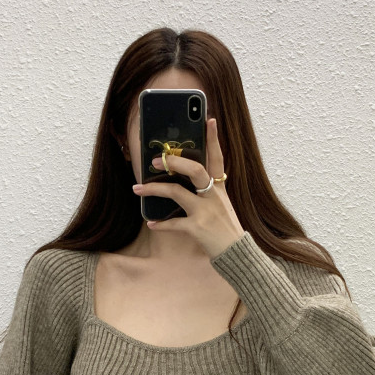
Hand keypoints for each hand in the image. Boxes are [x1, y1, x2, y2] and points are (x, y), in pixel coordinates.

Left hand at [132, 117, 245, 258]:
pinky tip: (151, 223)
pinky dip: (161, 224)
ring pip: (176, 193)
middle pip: (195, 170)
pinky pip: (174, 223)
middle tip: (155, 161)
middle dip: (173, 162)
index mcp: (219, 188)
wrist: (237, 254)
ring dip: (154, 190)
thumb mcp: (222, 205)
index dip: (214, 139)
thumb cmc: (226, 228)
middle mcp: (213, 196)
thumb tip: (183, 181)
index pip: (218, 158)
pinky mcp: (197, 228)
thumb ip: (208, 192)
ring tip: (138, 189)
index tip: (209, 120)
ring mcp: (205, 211)